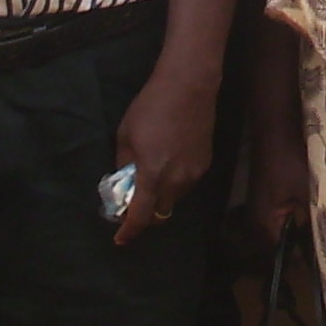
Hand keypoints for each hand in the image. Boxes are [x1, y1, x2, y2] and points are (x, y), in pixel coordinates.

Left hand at [111, 43, 220, 247]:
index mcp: (152, 175)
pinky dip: (174, 183)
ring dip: (161, 197)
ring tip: (152, 176)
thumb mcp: (126, 135)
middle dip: (145, 215)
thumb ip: (124, 164)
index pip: (140, 216)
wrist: (189, 86)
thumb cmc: (150, 107)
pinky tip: (169, 162)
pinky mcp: (205, 164)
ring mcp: (194, 174)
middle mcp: (176, 181)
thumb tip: (124, 182)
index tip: (120, 239)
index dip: (129, 231)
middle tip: (133, 203)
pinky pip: (186, 184)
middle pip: (160, 214)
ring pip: (174, 199)